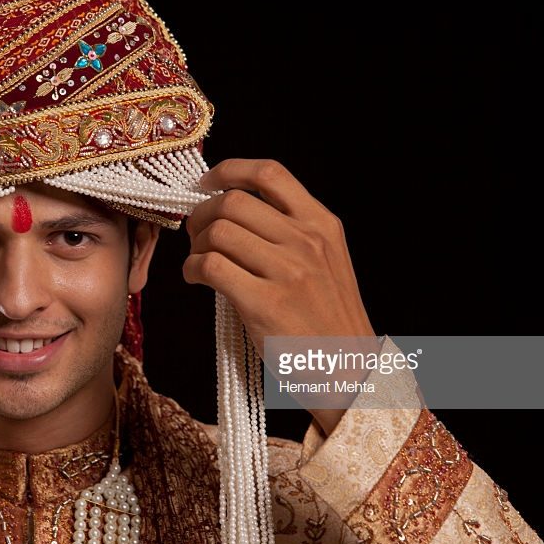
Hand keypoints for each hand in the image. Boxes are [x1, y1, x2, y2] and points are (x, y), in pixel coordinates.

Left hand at [183, 159, 375, 434]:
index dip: (229, 171)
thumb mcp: (326, 260)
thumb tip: (230, 208)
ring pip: (217, 232)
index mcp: (322, 224)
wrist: (350, 371)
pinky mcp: (265, 303)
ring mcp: (287, 272)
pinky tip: (196, 279)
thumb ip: (290, 230)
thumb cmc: (329, 319)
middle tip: (196, 233)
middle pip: (233, 201)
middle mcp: (306, 241)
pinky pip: (210, 266)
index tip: (207, 183)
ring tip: (198, 260)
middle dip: (202, 214)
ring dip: (195, 244)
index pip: (269, 173)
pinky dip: (192, 269)